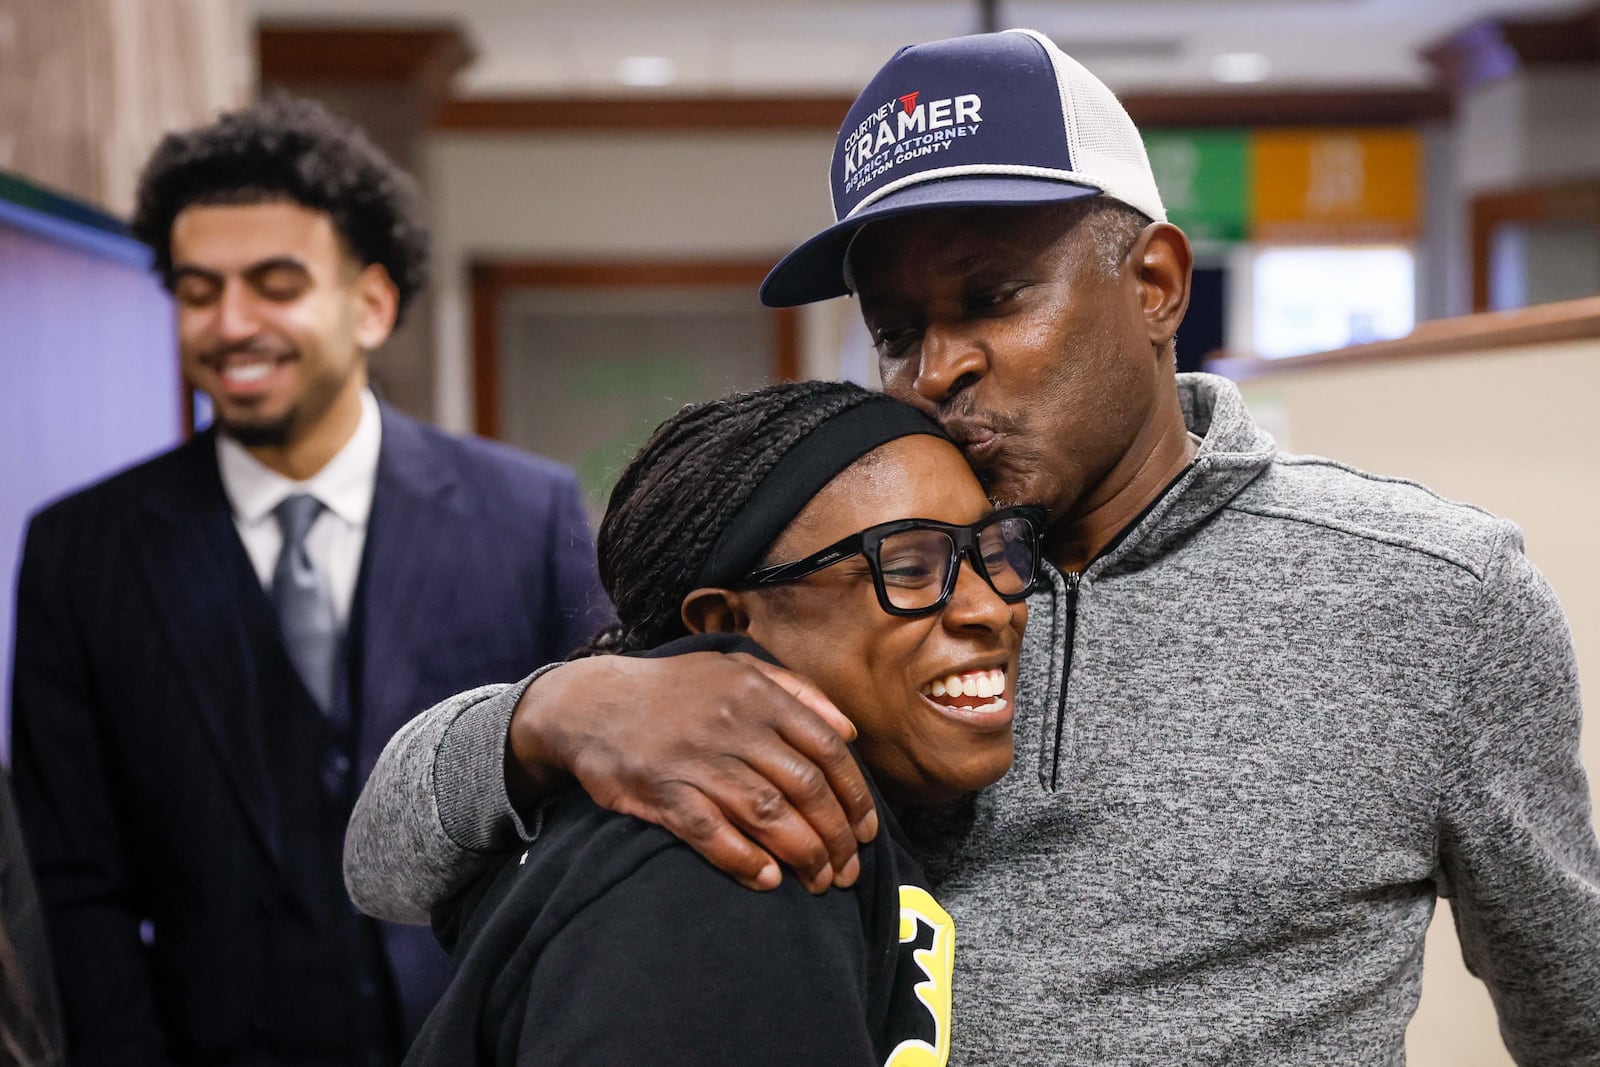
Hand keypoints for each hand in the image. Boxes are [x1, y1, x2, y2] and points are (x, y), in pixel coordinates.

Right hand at [505, 652, 878, 892]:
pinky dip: (743, 858)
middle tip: (848, 870)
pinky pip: (711, 832)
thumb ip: (798, 692)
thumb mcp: (738, 668)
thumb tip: (849, 731)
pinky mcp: (661, 791)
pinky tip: (767, 878)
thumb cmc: (676, 690)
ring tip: (819, 881)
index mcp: (758, 694)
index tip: (867, 830)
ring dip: (801, 853)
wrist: (591, 702)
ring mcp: (696, 759)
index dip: (854, 794)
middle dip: (835, 835)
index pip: (826, 749)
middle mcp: (732, 725)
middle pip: (803, 787)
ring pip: (766, 813)